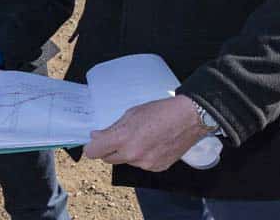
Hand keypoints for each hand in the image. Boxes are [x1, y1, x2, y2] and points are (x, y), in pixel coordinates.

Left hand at [83, 96, 207, 171]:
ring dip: (128, 152)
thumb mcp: (131, 114)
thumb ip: (112, 128)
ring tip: (142, 137)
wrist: (188, 119)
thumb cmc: (160, 111)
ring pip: (126, 161)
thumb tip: (96, 136)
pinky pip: (141, 165)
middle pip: (108, 159)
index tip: (93, 144)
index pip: (94, 152)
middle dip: (109, 150)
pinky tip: (153, 144)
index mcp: (123, 138)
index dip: (91, 148)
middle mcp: (132, 154)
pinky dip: (142, 157)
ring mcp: (145, 164)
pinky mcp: (156, 168)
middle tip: (118, 137)